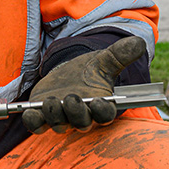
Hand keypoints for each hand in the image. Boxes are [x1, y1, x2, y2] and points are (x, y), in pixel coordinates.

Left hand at [22, 36, 146, 134]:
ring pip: (59, 124)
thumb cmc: (89, 72)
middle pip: (82, 122)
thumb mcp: (104, 61)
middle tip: (72, 99)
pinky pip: (37, 125)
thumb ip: (121, 54)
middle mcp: (82, 116)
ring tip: (50, 101)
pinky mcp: (42, 116)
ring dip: (54, 115)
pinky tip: (28, 113)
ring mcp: (61, 118)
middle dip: (77, 113)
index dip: (103, 110)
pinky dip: (32, 121)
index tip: (101, 101)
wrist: (68, 73)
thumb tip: (139, 42)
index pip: (105, 115)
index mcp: (100, 106)